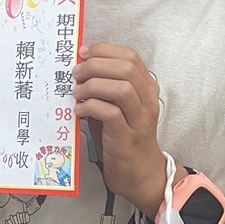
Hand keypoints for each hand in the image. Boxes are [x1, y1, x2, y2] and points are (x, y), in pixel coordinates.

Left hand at [74, 43, 166, 213]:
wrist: (139, 173)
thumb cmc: (123, 137)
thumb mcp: (117, 106)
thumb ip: (105, 87)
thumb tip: (79, 68)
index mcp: (146, 88)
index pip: (130, 57)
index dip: (104, 50)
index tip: (83, 52)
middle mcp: (147, 100)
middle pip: (126, 68)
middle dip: (96, 65)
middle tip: (76, 73)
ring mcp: (139, 119)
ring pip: (122, 88)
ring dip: (94, 85)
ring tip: (78, 92)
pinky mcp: (127, 137)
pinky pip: (111, 113)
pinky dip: (91, 107)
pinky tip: (79, 111)